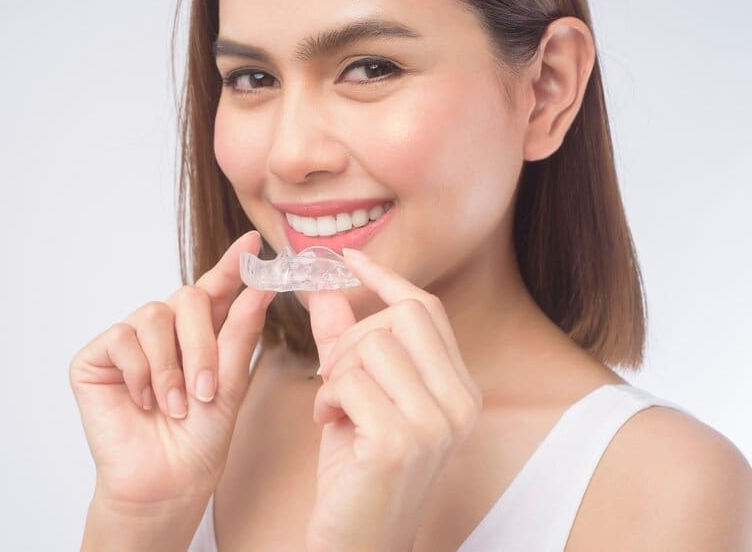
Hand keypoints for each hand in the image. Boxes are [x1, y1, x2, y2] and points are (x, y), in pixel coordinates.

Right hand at [69, 230, 276, 515]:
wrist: (166, 482)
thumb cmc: (200, 440)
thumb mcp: (230, 385)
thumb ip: (239, 334)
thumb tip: (259, 289)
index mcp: (200, 333)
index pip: (216, 289)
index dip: (232, 265)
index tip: (253, 244)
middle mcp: (164, 330)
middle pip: (186, 296)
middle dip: (200, 343)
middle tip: (206, 389)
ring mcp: (129, 341)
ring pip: (153, 316)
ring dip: (169, 367)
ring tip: (174, 406)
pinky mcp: (96, 357)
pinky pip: (122, 338)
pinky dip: (139, 373)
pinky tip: (143, 402)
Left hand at [303, 249, 481, 551]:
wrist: (357, 543)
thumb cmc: (357, 475)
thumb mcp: (354, 399)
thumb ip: (344, 343)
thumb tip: (324, 287)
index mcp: (458, 390)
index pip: (427, 310)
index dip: (385, 279)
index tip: (348, 260)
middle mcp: (459, 404)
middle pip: (401, 316)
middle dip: (352, 334)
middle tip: (332, 372)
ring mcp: (435, 424)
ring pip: (373, 345)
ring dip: (335, 372)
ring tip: (333, 407)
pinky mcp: (401, 442)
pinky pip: (350, 381)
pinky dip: (327, 397)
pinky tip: (330, 425)